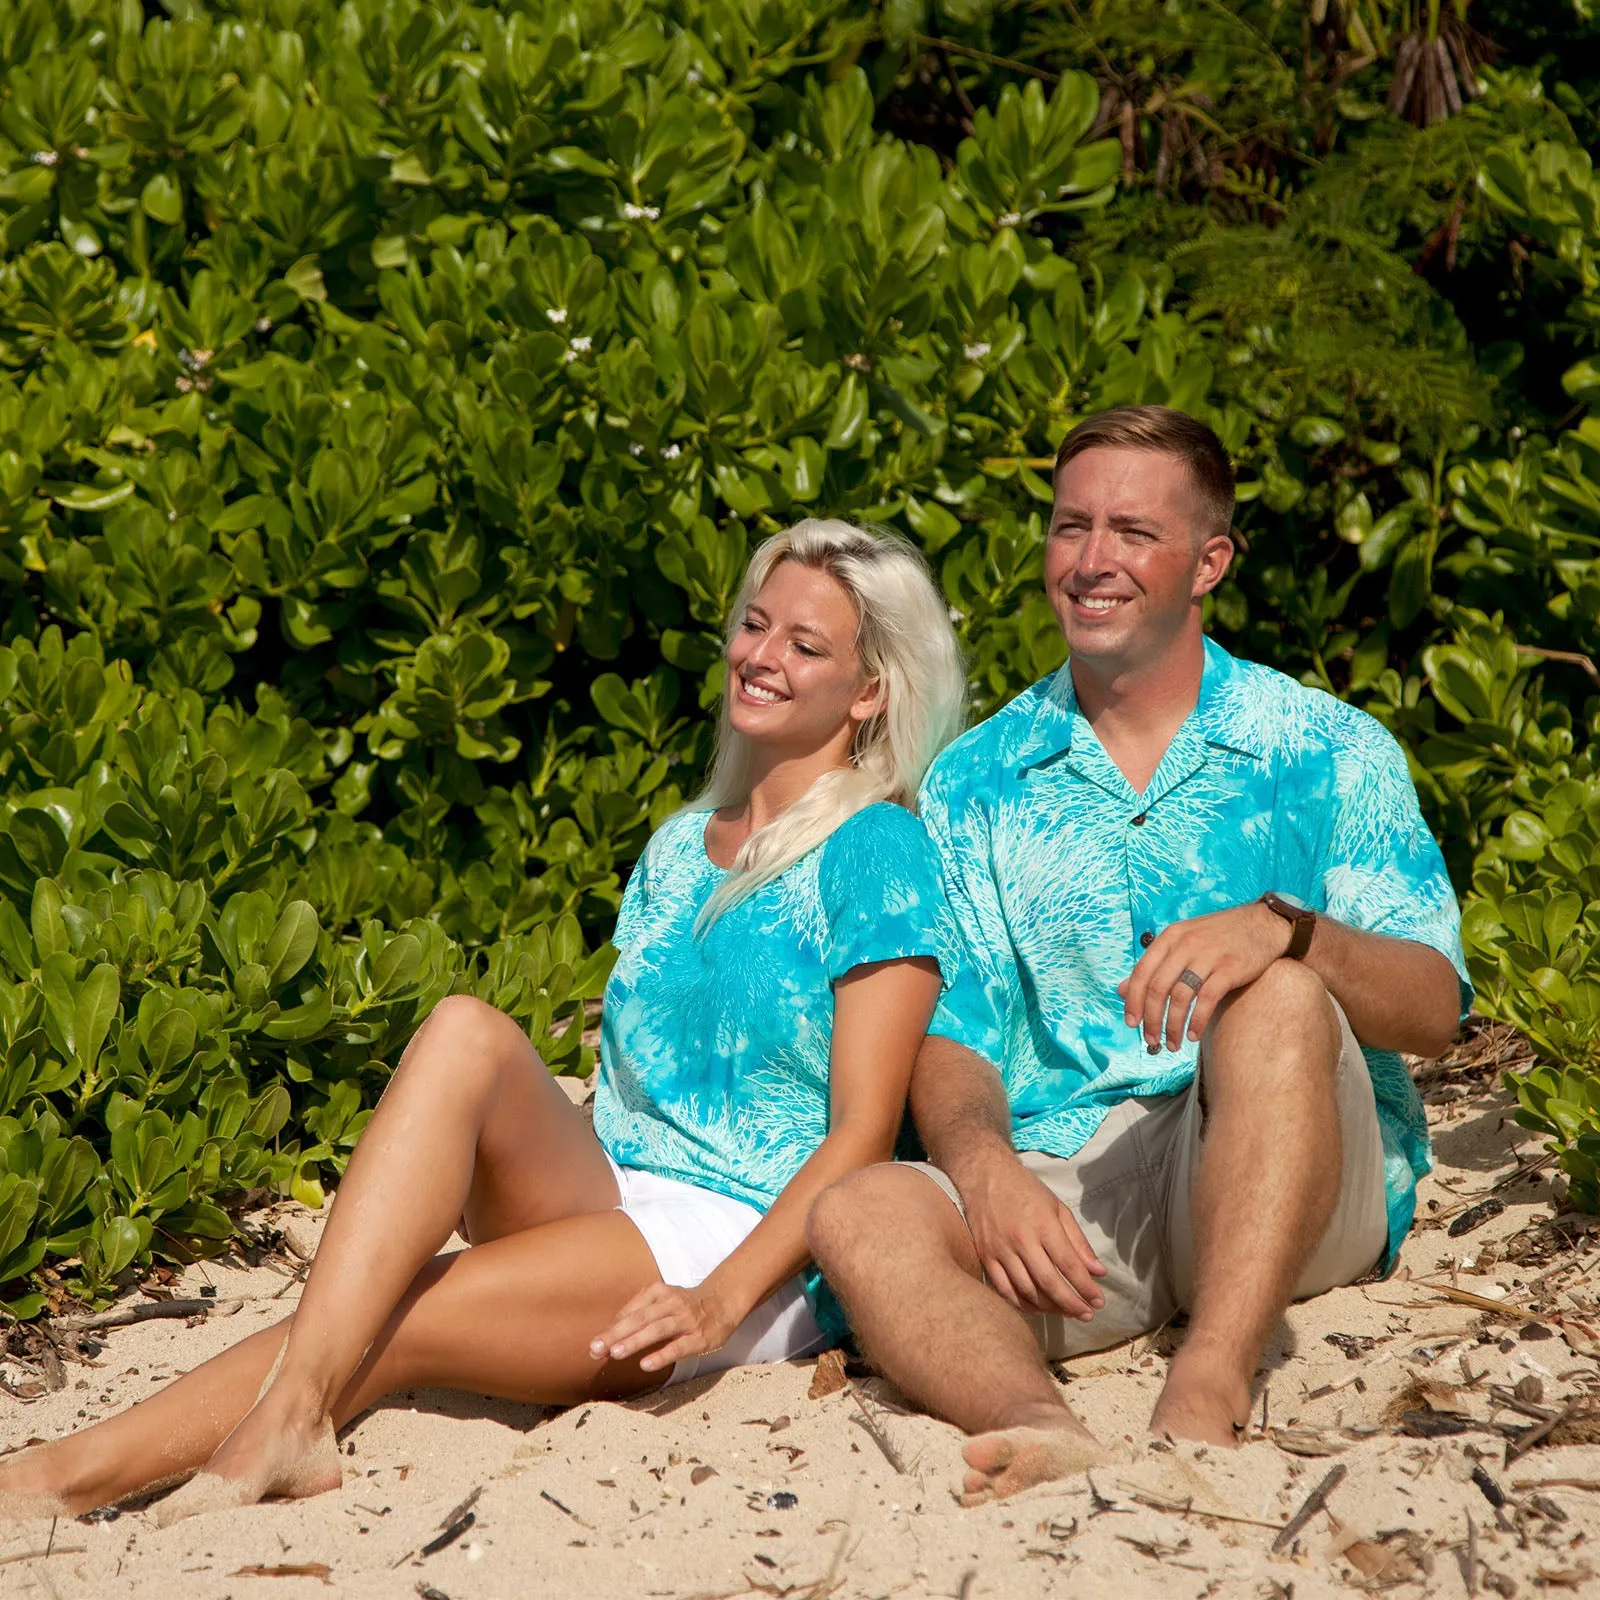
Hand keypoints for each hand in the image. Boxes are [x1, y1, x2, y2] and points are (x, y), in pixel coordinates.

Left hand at [589, 1281, 739, 1374]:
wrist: (723, 1302)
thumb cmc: (683, 1306)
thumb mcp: (661, 1301)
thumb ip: (637, 1313)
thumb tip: (608, 1333)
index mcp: (658, 1293)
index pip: (631, 1312)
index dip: (611, 1328)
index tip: (593, 1345)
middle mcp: (671, 1304)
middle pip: (640, 1319)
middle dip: (616, 1334)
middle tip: (596, 1349)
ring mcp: (685, 1320)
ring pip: (657, 1330)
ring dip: (635, 1341)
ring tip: (615, 1353)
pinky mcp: (698, 1338)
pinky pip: (678, 1347)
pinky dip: (661, 1355)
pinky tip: (646, 1364)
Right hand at [953, 1145, 1106, 1319]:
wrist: (984, 1174)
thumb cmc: (1025, 1189)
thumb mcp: (1057, 1207)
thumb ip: (1078, 1241)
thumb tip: (1098, 1272)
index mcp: (1043, 1223)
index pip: (1069, 1264)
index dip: (1086, 1288)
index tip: (1099, 1302)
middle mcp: (1021, 1238)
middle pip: (1049, 1282)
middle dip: (1071, 1304)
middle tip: (1086, 1315)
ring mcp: (1000, 1249)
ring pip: (1026, 1290)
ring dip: (1049, 1308)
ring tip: (1066, 1313)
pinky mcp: (985, 1256)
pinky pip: (1003, 1289)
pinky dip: (1021, 1304)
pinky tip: (1036, 1309)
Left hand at [1117, 901, 1291, 1053]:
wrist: (1264, 924)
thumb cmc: (1219, 937)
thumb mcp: (1183, 942)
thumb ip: (1154, 965)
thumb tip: (1121, 990)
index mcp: (1170, 936)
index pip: (1142, 972)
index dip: (1133, 1001)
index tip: (1131, 1024)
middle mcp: (1186, 943)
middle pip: (1158, 987)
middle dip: (1151, 1019)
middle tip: (1152, 1041)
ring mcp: (1208, 955)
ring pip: (1180, 996)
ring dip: (1173, 1025)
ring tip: (1173, 1044)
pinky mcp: (1231, 968)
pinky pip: (1206, 999)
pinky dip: (1197, 1021)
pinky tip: (1194, 1035)